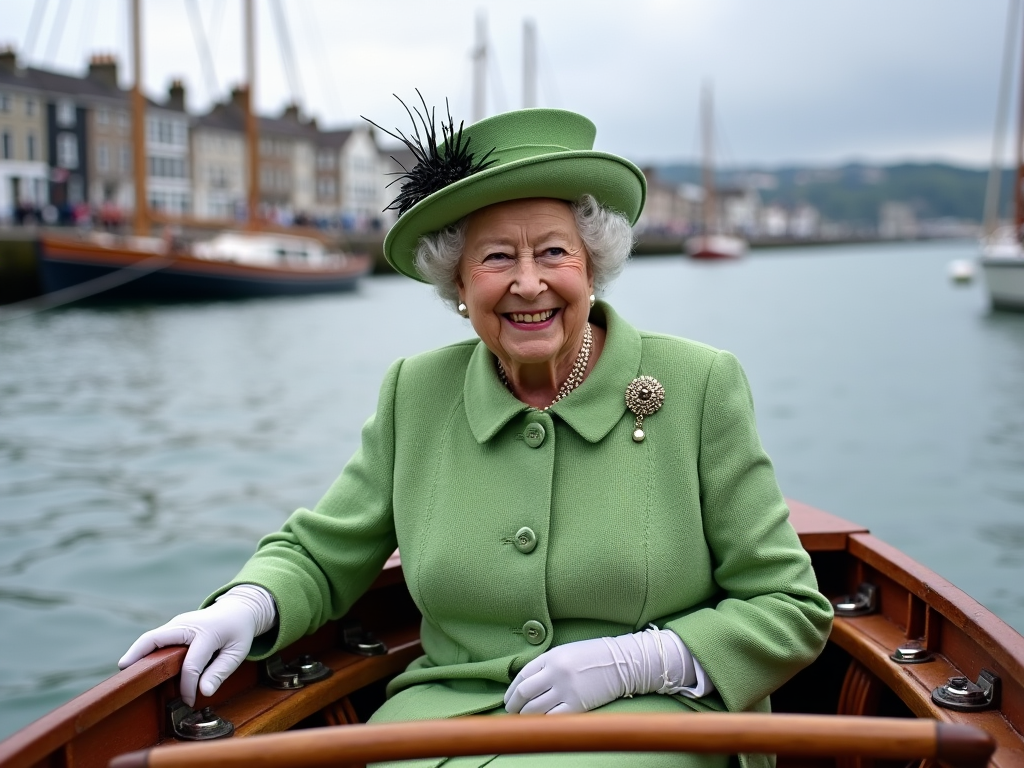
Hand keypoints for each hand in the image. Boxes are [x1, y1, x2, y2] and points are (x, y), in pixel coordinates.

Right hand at [118, 585, 274, 706]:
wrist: (237, 609)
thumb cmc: (238, 632)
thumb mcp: (238, 652)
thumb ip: (221, 672)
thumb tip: (204, 692)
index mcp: (207, 632)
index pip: (191, 665)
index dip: (188, 686)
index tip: (189, 701)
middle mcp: (187, 625)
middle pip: (157, 639)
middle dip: (139, 656)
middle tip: (126, 677)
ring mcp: (177, 623)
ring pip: (151, 638)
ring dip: (136, 654)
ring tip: (125, 674)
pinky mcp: (171, 627)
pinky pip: (154, 639)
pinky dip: (142, 651)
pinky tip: (135, 667)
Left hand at [504, 628, 700, 714]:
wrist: (624, 661)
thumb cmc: (594, 656)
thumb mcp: (567, 652)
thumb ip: (546, 665)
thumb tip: (525, 684)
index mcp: (551, 657)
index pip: (521, 676)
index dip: (511, 691)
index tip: (509, 700)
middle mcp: (555, 673)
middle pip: (523, 694)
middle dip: (513, 706)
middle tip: (511, 713)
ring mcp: (566, 690)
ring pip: (535, 709)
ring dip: (525, 717)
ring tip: (524, 721)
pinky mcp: (578, 705)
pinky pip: (553, 719)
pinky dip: (543, 724)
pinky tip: (541, 726)